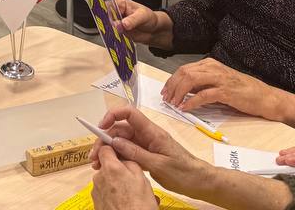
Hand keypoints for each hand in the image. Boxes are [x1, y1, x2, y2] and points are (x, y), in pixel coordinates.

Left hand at [91, 145, 158, 209]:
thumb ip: (131, 163)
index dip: (113, 149)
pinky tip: (126, 202)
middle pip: (107, 166)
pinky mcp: (97, 203)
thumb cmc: (138, 206)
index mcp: (111, 168)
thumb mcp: (141, 178)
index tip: (118, 151)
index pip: (105, 148)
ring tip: (132, 195)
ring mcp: (97, 191)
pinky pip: (105, 193)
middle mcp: (100, 177)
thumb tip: (125, 159)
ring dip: (117, 185)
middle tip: (132, 181)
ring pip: (107, 181)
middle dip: (118, 171)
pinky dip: (114, 196)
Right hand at [94, 105, 214, 198]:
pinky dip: (117, 158)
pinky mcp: (146, 155)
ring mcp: (146, 145)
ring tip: (97, 164)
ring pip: (122, 142)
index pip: (129, 113)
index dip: (113, 115)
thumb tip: (115, 142)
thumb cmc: (183, 172)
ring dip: (109, 150)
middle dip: (105, 139)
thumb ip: (136, 153)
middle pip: (121, 129)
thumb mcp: (158, 164)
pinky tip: (110, 166)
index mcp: (152, 132)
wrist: (199, 182)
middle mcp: (147, 135)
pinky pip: (128, 152)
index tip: (101, 127)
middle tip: (94, 155)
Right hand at [111, 0, 170, 46]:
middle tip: (115, 28)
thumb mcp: (143, 16)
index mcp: (120, 2)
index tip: (108, 19)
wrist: (154, 31)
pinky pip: (112, 34)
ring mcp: (116, 22)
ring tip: (119, 33)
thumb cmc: (149, 18)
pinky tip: (118, 38)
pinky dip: (113, 37)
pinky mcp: (117, 31)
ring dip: (111, 31)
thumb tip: (122, 24)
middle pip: (105, 16)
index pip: (108, 5)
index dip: (105, 11)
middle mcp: (116, 11)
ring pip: (107, 26)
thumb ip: (132, 20)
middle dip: (108, 23)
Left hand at [162, 58, 294, 125]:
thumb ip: (203, 84)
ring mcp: (220, 79)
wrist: (267, 97)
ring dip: (178, 93)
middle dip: (172, 86)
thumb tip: (184, 91)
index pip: (184, 69)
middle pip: (184, 73)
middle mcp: (213, 68)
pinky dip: (191, 102)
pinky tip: (186, 108)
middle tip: (166, 99)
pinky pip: (203, 95)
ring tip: (173, 104)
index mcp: (210, 64)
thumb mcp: (220, 83)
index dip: (172, 80)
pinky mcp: (226, 91)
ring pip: (190, 80)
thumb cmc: (244, 91)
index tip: (165, 91)